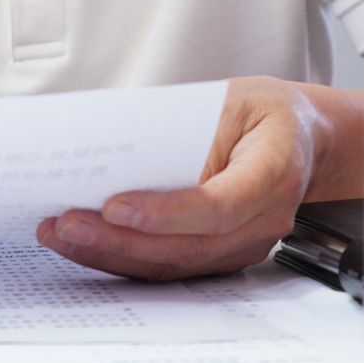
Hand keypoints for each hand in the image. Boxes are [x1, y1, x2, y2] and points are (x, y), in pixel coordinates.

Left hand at [36, 77, 322, 280]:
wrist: (302, 138)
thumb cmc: (262, 112)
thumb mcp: (230, 97)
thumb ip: (184, 127)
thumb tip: (118, 153)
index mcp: (275, 170)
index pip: (219, 206)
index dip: (166, 213)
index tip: (114, 207)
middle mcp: (265, 220)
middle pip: (188, 246)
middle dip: (119, 241)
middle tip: (65, 224)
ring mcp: (246, 246)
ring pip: (175, 264)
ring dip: (112, 254)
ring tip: (61, 234)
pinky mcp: (223, 255)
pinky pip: (173, 265)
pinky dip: (126, 257)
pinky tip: (86, 243)